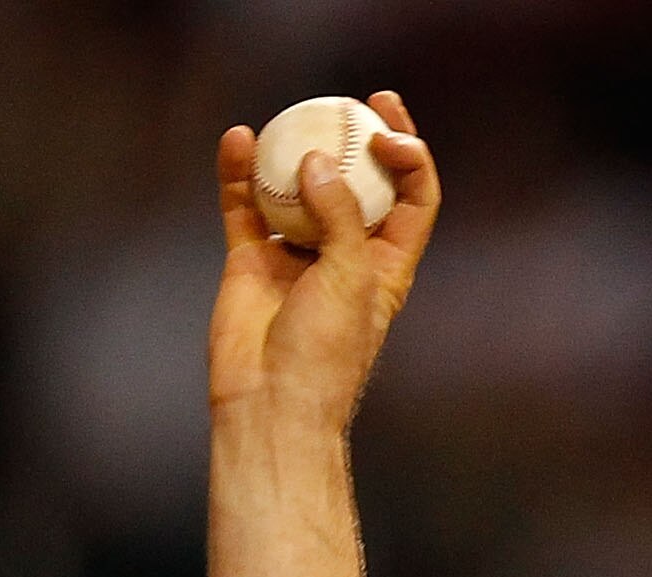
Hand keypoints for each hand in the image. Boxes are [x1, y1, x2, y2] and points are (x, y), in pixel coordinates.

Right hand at [209, 92, 440, 429]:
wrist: (271, 401)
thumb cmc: (326, 353)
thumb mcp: (350, 279)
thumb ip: (339, 216)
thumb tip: (315, 160)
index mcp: (387, 264)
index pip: (413, 200)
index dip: (409, 159)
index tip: (386, 131)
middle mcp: (345, 254)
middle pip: (359, 184)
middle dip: (361, 140)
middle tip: (355, 100)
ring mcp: (296, 255)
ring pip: (297, 189)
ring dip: (296, 151)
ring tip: (292, 113)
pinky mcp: (251, 260)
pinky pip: (245, 206)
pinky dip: (241, 173)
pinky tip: (239, 141)